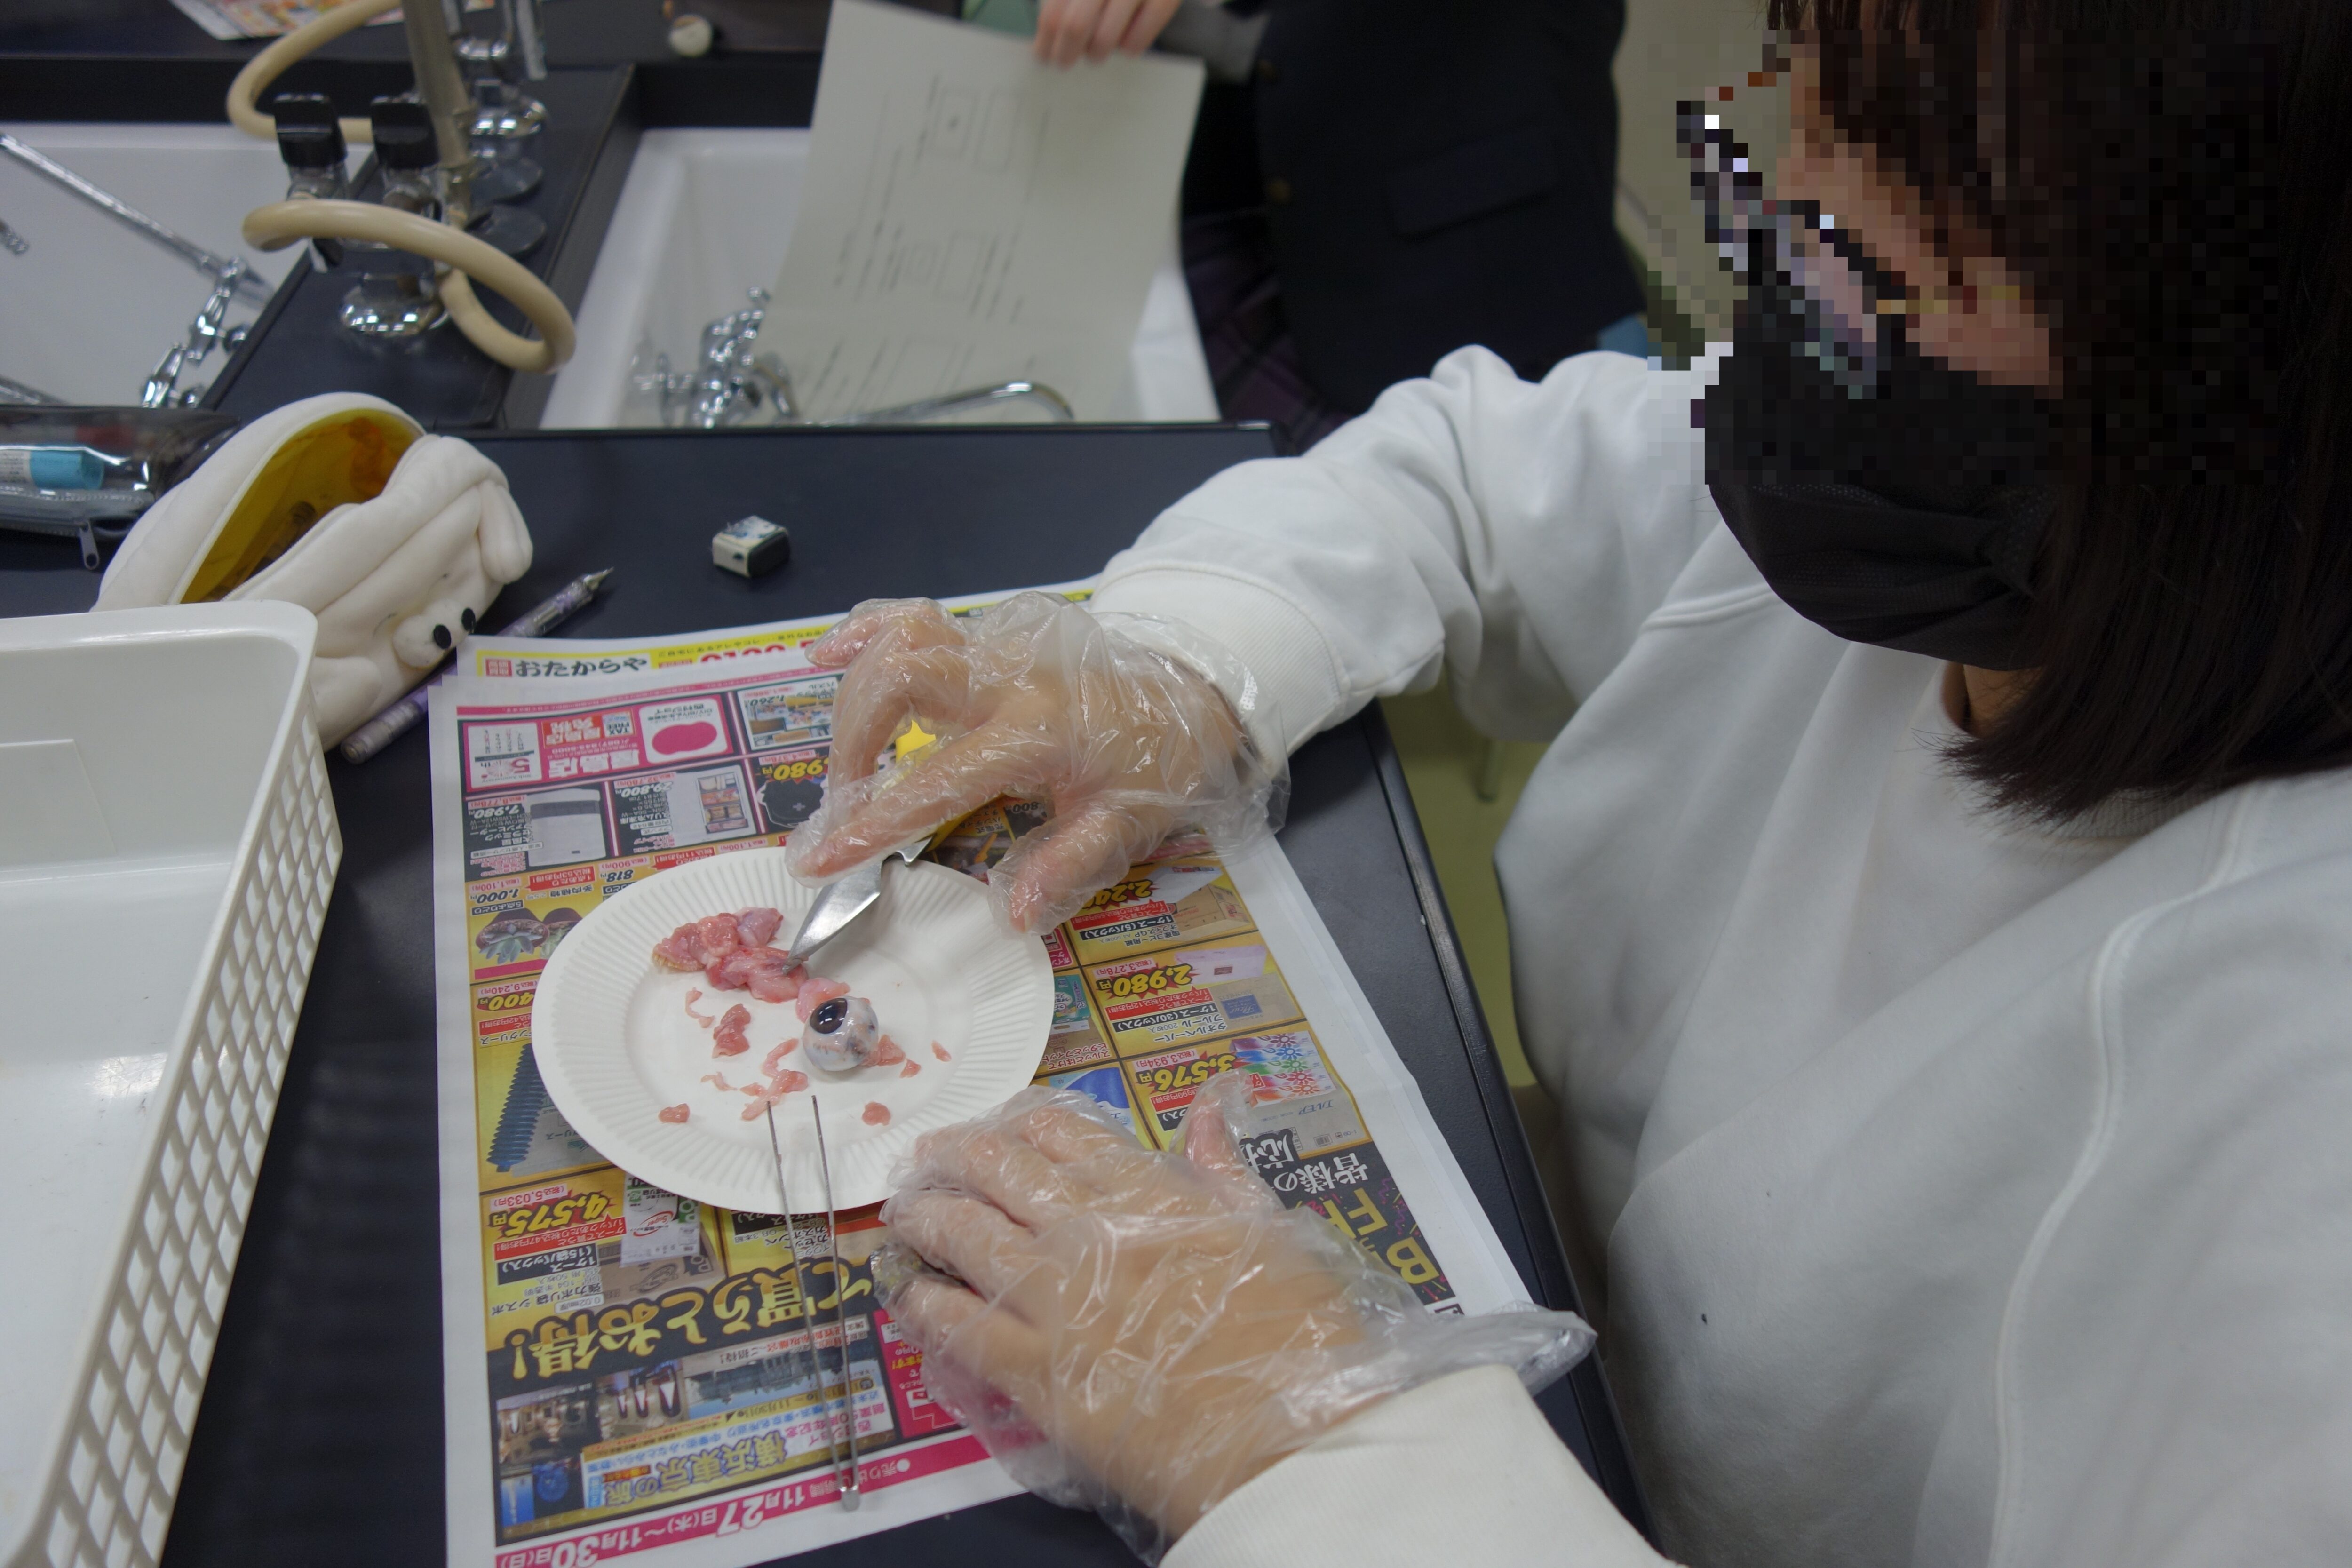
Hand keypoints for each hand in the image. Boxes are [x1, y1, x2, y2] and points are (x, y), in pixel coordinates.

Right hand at [787, 593, 1280, 932]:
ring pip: (900, 639)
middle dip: (850, 743)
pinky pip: (917, 616)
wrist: (1191, 696)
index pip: (934, 780)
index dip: (870, 822)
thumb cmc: (1156, 766)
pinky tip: (829, 653)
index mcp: (1037, 733)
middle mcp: (1007, 679)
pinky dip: (867, 630)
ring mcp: (995, 649)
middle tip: (841, 805)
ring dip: (855, 693)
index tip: (816, 859)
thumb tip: (1011, 913)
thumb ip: (1069, 865)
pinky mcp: (989, 637)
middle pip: (900, 680)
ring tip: (841, 755)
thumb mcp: (1129, 825)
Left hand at [877, 1081, 1381, 1549]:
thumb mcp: (1273, 1231)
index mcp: (1149, 1193)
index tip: (996, 1129)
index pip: (1062, 1133)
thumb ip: (1225, 1169)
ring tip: (903, 1213)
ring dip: (927, 1218)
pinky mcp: (1036, 1373)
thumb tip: (1208, 1102)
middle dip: (953, 1158)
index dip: (1016, 1124)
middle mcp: (1089, 1232)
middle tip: (924, 1159)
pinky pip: (962, 1330)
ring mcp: (1056, 1301)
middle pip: (998, 1173)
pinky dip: (926, 1307)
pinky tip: (907, 1296)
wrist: (1290, 1433)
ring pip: (968, 1238)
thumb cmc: (1300, 1333)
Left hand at [1033, 0, 1182, 65]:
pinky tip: (1125, 41)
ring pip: (1104, 39)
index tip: (1044, 55)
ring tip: (1096, 50)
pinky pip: (1135, 42)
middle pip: (1074, 27)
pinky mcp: (1163, 2)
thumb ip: (1062, 4)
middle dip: (1065, 53)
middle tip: (1065, 62)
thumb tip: (1046, 43)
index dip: (1045, 41)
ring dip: (1095, 53)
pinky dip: (1127, 49)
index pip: (1053, 15)